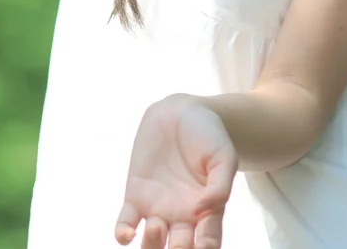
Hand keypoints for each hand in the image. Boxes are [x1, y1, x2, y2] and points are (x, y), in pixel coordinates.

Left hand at [115, 93, 237, 248]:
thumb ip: (220, 185)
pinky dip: (123, 235)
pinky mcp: (136, 197)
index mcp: (208, 211)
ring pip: (151, 244)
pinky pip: (125, 225)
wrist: (181, 111)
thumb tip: (201, 212)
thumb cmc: (209, 135)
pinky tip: (127, 234)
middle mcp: (183, 217)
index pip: (208, 243)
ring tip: (155, 224)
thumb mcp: (223, 156)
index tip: (203, 245)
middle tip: (178, 243)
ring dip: (151, 246)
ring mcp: (158, 209)